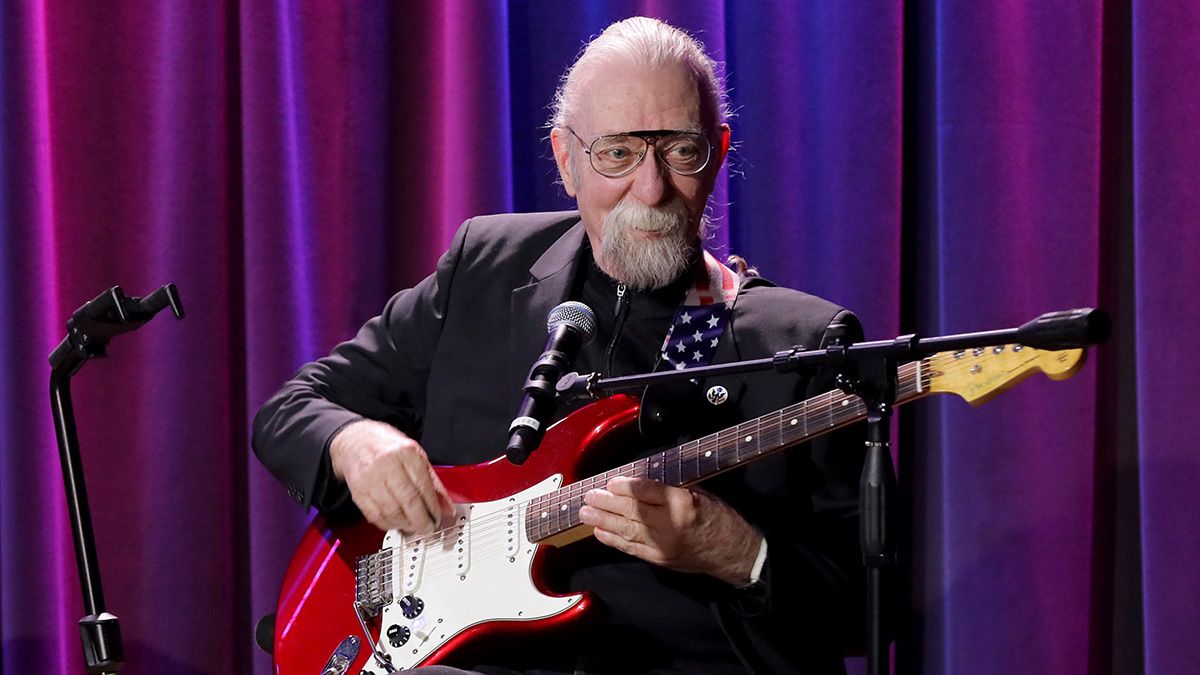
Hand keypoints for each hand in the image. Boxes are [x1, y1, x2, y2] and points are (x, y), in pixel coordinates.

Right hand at [329, 419, 454, 534]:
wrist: (356, 439)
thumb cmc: (388, 447)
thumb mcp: (416, 456)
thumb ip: (433, 482)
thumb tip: (446, 507)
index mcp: (406, 453)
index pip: (423, 487)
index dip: (433, 508)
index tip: (438, 518)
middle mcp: (387, 465)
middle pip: (408, 501)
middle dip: (421, 521)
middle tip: (428, 528)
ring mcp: (370, 478)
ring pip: (392, 512)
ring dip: (406, 525)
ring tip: (413, 526)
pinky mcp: (358, 491)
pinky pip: (375, 516)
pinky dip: (388, 524)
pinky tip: (396, 523)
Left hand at [579, 476, 762, 585]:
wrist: (732, 553)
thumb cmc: (718, 518)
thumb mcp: (700, 493)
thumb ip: (671, 488)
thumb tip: (640, 482)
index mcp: (683, 503)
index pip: (646, 491)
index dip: (625, 486)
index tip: (610, 481)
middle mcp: (670, 525)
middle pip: (631, 511)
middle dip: (606, 503)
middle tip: (589, 495)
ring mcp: (662, 545)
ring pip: (626, 530)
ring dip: (603, 521)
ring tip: (585, 513)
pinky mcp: (658, 559)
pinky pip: (630, 548)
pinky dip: (613, 540)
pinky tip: (599, 532)